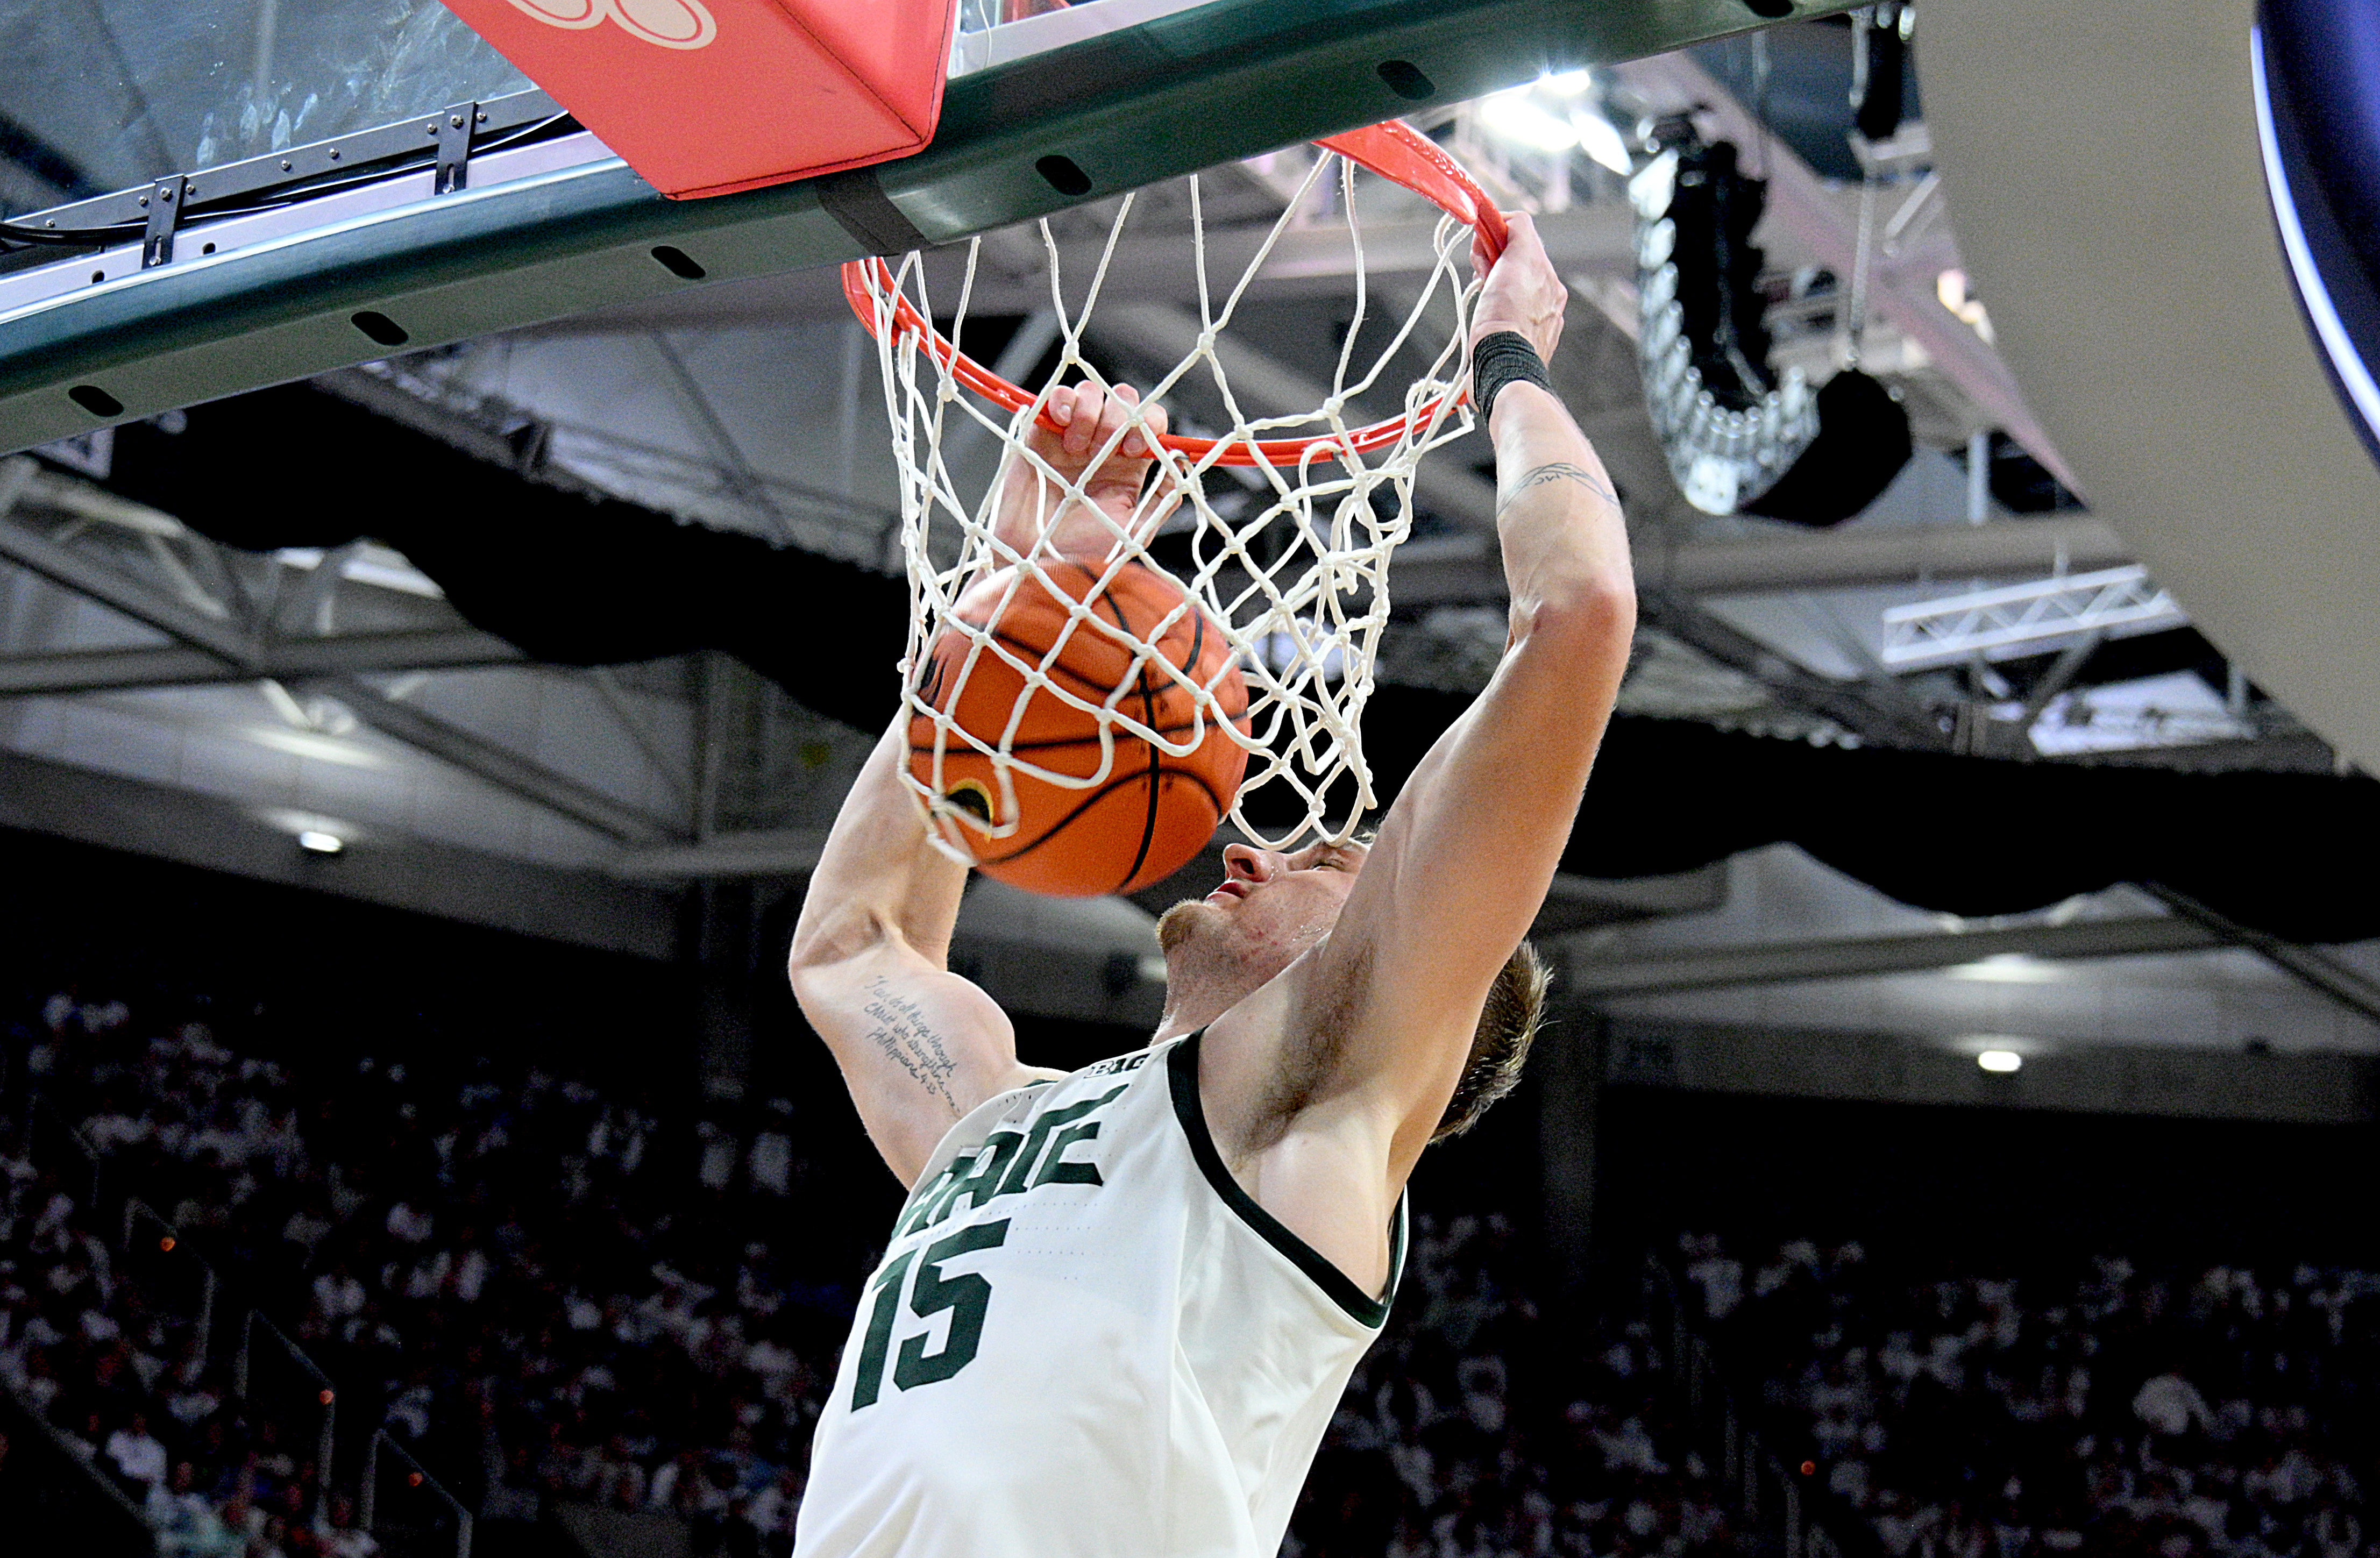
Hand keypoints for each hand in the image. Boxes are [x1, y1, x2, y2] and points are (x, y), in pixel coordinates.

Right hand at [990, 382, 1172, 563]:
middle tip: (1104, 449)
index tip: (1134, 451)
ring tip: (1078, 448)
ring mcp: (1069, 439)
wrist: (1037, 564)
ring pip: (1090, 394)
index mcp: (1127, 467)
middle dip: (1118, 416)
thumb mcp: (1135, 533)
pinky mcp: (1039, 436)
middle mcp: (1100, 448)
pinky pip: (1055, 400)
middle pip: (1121, 401)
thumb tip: (1182, 463)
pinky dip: (1063, 401)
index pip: (1148, 423)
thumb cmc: (1081, 555)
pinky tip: (1064, 423)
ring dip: (1091, 412)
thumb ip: (1162, 499)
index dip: (1147, 425)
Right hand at [1468, 211, 1566, 364]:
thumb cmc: (1503, 320)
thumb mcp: (1514, 260)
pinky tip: (1490, 321)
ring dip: (1493, 286)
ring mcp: (1542, 318)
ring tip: (1483, 301)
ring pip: (1512, 286)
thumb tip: (1509, 219)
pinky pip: (1512, 314)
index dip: (1495, 231)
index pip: (1521, 230)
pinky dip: (1499, 311)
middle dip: (1492, 260)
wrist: (1504, 369)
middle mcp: (1549, 292)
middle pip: (1516, 258)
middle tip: (1480, 275)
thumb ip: (1518, 231)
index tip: (1479, 244)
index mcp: (1544, 272)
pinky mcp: (1531, 341)